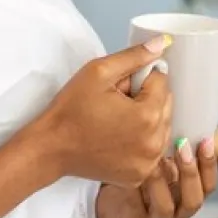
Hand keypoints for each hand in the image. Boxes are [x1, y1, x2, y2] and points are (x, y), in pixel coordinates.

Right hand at [35, 38, 173, 188]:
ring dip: (146, 119)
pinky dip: (141, 141)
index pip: (162, 81)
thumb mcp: (99, 72)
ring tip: (116, 121)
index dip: (140, 78)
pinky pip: (152, 149)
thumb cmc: (71, 109)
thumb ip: (134, 56)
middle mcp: (154, 142)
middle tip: (115, 103)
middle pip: (165, 105)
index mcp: (148, 115)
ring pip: (161, 128)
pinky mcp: (139, 175)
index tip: (119, 86)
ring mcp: (148, 162)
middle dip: (145, 99)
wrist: (51, 147)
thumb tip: (163, 42)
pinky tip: (118, 138)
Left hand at [96, 137, 217, 217]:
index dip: (210, 163)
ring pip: (169, 206)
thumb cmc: (135, 177)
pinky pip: (141, 206)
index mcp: (189, 195)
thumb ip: (171, 150)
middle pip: (196, 199)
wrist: (106, 200)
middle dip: (190, 171)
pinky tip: (134, 169)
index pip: (209, 184)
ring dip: (162, 180)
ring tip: (154, 158)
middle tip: (182, 146)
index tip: (206, 140)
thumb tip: (176, 116)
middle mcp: (180, 212)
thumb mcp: (157, 162)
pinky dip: (140, 187)